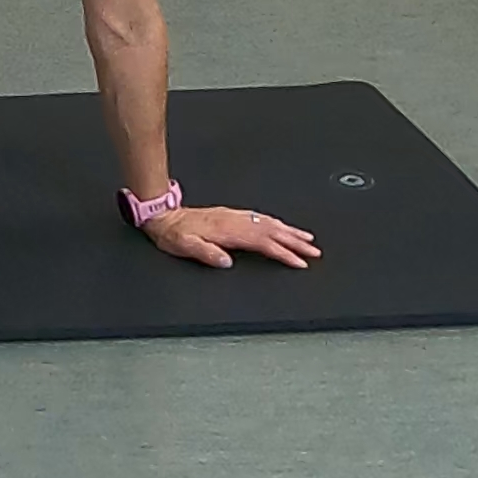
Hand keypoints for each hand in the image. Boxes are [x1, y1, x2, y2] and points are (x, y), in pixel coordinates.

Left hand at [145, 205, 318, 270]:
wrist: (163, 216)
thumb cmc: (172, 234)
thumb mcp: (183, 246)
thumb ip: (205, 252)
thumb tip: (226, 262)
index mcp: (227, 230)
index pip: (262, 243)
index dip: (283, 253)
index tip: (299, 262)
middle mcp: (234, 221)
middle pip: (271, 231)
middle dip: (295, 242)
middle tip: (314, 252)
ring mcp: (234, 216)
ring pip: (268, 223)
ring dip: (289, 231)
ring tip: (307, 239)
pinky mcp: (231, 215)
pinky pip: (260, 218)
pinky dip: (275, 223)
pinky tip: (281, 226)